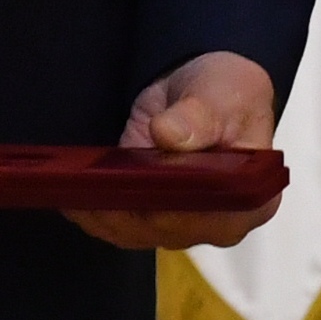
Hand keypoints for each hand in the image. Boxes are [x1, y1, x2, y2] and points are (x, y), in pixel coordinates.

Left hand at [70, 52, 283, 251]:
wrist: (204, 88)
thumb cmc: (227, 91)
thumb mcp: (222, 94)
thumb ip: (199, 116)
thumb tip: (168, 136)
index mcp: (251, 200)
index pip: (206, 217)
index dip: (169, 207)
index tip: (133, 188)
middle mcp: (217, 223)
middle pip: (164, 228)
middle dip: (125, 208)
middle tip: (88, 186)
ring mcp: (181, 224)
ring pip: (134, 231)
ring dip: (101, 212)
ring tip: (71, 190)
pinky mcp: (150, 215)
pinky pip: (119, 224)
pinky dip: (94, 211)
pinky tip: (70, 194)